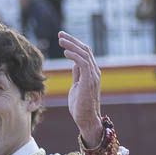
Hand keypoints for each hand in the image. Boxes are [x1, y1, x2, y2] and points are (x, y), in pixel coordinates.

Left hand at [58, 31, 103, 147]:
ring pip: (84, 54)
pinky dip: (74, 55)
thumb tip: (75, 64)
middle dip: (72, 40)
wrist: (86, 120)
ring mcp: (93, 76)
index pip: (85, 53)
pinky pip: (83, 63)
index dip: (74, 44)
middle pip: (85, 49)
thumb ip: (78, 75)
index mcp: (92, 72)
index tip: (62, 39)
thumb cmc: (80, 106)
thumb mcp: (77, 86)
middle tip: (60, 34)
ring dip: (71, 45)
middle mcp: (95, 72)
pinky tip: (65, 52)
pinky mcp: (89, 80)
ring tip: (60, 41)